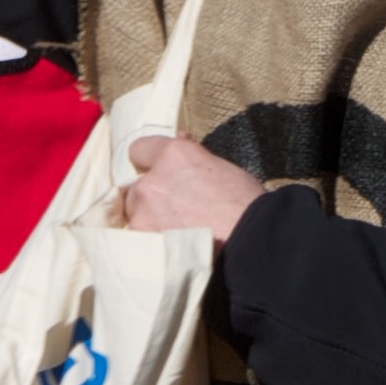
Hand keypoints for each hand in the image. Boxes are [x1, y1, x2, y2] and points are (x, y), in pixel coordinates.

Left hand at [118, 131, 274, 235]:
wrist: (250, 240)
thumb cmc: (245, 204)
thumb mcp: (220, 168)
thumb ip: (191, 158)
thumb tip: (179, 140)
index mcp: (174, 154)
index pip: (139, 149)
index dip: (150, 162)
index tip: (160, 172)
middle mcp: (153, 178)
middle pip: (135, 186)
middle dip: (151, 196)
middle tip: (174, 208)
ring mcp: (144, 209)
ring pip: (135, 213)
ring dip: (150, 218)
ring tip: (176, 230)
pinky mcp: (145, 236)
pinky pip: (140, 235)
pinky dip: (153, 238)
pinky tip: (173, 243)